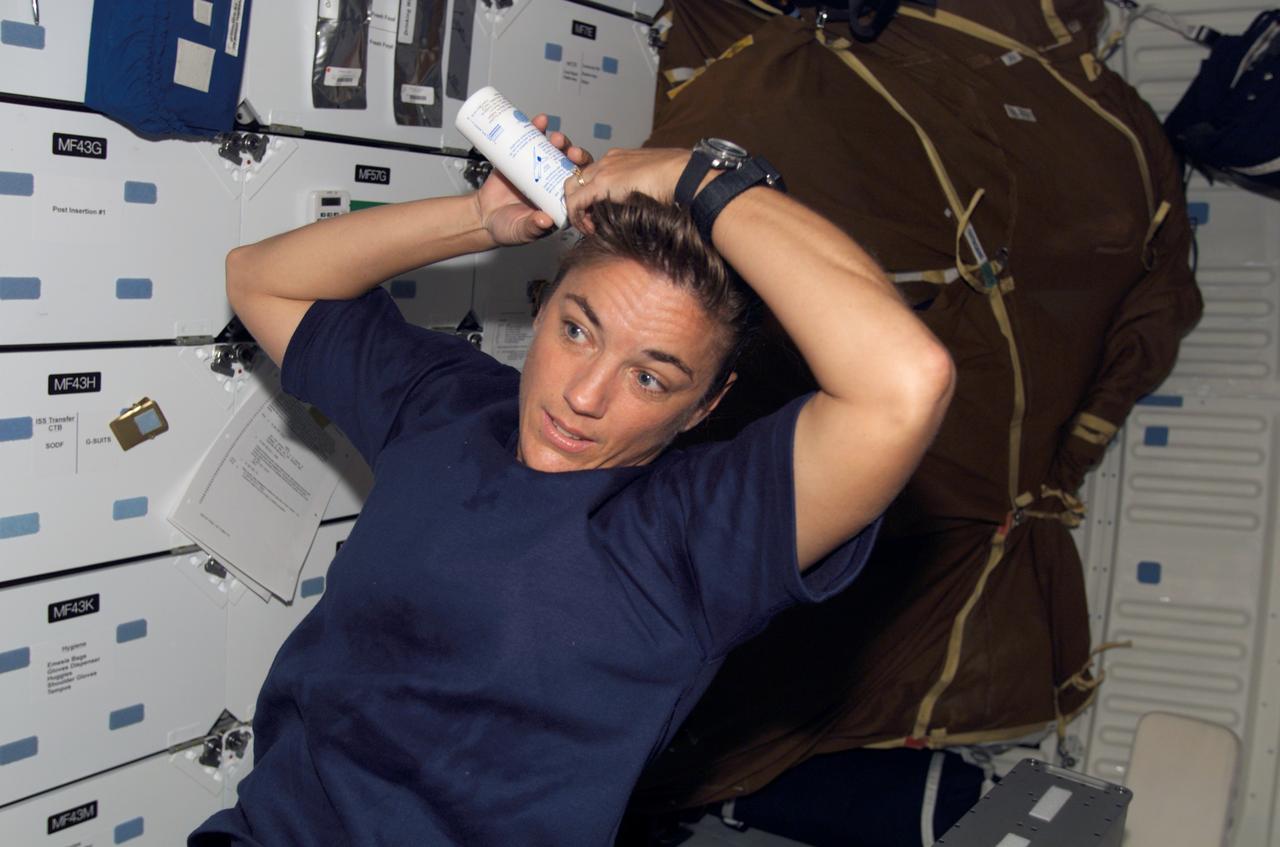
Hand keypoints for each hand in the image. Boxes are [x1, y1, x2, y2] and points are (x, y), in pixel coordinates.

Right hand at [474, 115, 592, 244]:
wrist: (483, 216)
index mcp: (560, 202)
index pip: (580, 187)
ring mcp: (540, 168)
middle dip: (574, 155)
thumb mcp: (521, 231)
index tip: (580, 169)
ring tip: (554, 137)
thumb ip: (532, 227)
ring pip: (556, 151)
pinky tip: (540, 121)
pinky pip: (533, 141)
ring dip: (559, 141)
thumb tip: (545, 220)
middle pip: (571, 165)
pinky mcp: (523, 157)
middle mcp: (553, 184)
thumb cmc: (506, 228)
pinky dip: (537, 130)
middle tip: (567, 150)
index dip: (584, 176)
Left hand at [563, 147, 692, 233]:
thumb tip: (643, 205)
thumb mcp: (653, 184)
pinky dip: (577, 217)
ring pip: (570, 188)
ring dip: (575, 209)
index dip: (589, 194)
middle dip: (576, 200)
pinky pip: (576, 201)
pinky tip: (588, 229)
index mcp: (619, 158)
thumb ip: (640, 190)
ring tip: (587, 226)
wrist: (684, 175)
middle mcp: (608, 160)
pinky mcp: (602, 182)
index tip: (595, 212)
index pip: (593, 174)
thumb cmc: (678, 181)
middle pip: (577, 178)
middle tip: (587, 220)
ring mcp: (604, 169)